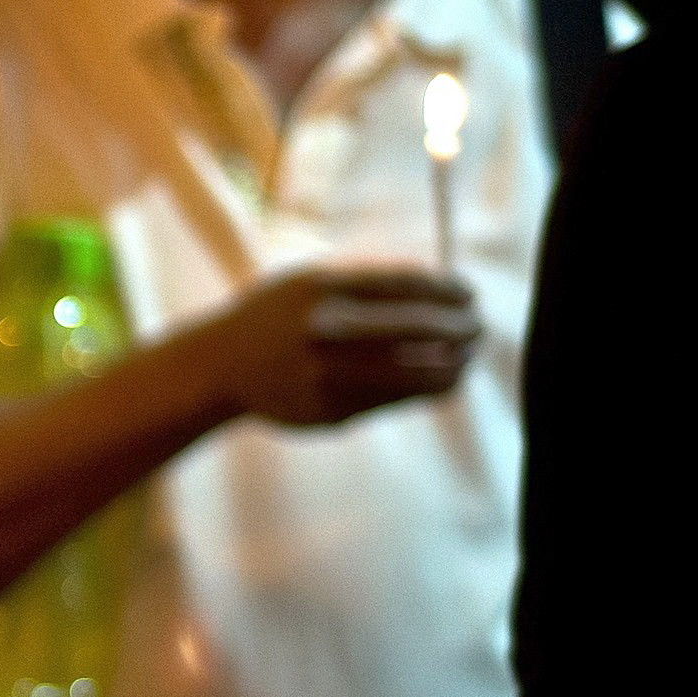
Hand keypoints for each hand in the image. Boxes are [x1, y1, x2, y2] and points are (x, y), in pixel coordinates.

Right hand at [204, 265, 479, 428]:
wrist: (219, 367)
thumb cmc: (277, 316)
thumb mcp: (311, 283)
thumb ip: (368, 286)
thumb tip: (445, 292)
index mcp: (323, 290)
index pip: (408, 286)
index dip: (448, 290)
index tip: (468, 293)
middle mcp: (326, 333)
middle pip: (421, 329)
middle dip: (462, 328)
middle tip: (479, 326)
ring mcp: (329, 378)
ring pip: (418, 376)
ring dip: (453, 366)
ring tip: (465, 358)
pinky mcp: (332, 413)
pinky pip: (395, 401)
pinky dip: (422, 389)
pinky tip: (435, 379)